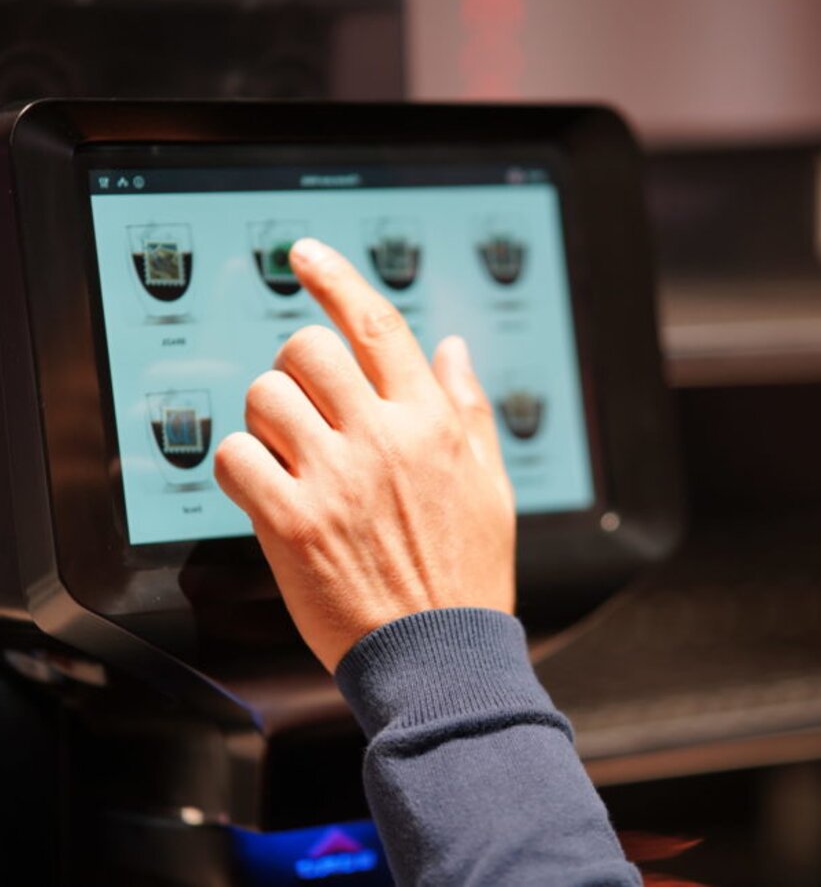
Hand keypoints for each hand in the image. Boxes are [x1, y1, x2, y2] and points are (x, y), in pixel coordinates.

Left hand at [214, 239, 515, 671]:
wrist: (440, 658)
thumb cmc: (467, 573)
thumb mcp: (491, 484)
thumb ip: (469, 408)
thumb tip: (451, 348)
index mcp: (431, 423)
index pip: (377, 325)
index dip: (336, 278)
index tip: (307, 255)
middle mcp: (382, 438)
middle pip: (305, 348)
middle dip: (295, 365)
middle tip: (303, 400)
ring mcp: (334, 479)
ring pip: (264, 396)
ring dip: (266, 416)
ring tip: (287, 452)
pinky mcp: (292, 524)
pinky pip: (235, 456)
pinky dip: (239, 464)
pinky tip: (264, 486)